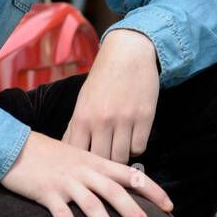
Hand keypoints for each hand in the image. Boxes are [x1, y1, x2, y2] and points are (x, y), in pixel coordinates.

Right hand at [0, 130, 174, 216]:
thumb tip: (124, 184)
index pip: (132, 176)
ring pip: (93, 207)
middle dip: (135, 213)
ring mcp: (67, 182)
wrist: (15, 146)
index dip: (153, 191)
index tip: (169, 206)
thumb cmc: (50, 155)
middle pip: (116, 193)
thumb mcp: (81, 158)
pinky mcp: (47, 193)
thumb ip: (100, 171)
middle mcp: (86, 172)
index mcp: (98, 163)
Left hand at [62, 29, 160, 163]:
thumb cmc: (103, 78)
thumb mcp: (83, 100)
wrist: (129, 53)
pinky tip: (132, 138)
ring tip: (119, 148)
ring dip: (121, 156)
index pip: (78, 155)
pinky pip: (139, 147)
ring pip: (122, 157)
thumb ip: (76, 127)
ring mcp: (125, 119)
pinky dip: (135, 147)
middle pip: (101, 160)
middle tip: (106, 159)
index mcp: (82, 117)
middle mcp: (102, 120)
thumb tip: (71, 151)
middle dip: (103, 163)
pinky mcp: (145, 116)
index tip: (87, 163)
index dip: (83, 163)